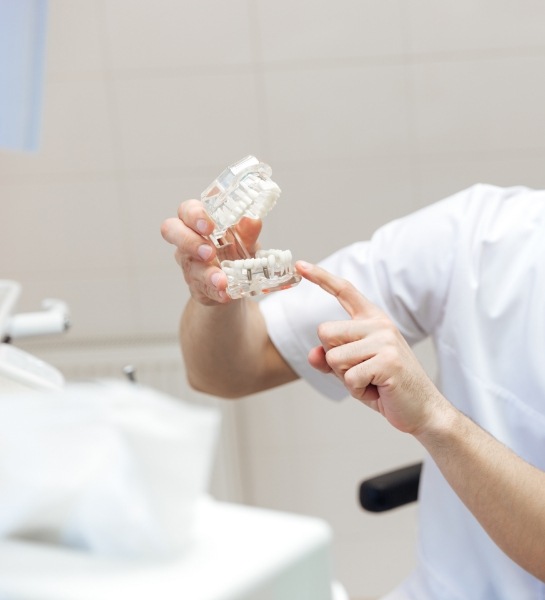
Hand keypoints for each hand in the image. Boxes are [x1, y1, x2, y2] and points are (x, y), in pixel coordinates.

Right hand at [161, 200, 261, 304]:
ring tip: (222, 280)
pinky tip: (225, 294)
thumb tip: (253, 220)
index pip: (186, 210)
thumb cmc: (235, 248)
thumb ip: (248, 230)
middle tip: (209, 252)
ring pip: (190, 266)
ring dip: (206, 274)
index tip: (209, 226)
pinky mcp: (196, 286)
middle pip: (171, 232)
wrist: (237, 279)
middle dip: (189, 241)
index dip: (194, 216)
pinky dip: (215, 292)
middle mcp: (187, 240)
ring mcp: (189, 264)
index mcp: (197, 221)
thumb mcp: (245, 238)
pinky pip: (201, 289)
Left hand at [296, 261, 444, 433]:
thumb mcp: (352, 371)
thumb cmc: (386, 387)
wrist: (423, 410)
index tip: (300, 265)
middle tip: (360, 372)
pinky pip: (349, 378)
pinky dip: (357, 391)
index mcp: (372, 320)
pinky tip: (377, 390)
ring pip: (334, 357)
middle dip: (333, 359)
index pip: (344, 291)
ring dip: (346, 379)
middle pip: (324, 332)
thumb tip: (312, 354)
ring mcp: (385, 340)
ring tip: (371, 382)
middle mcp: (379, 324)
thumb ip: (330, 359)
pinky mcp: (388, 361)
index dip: (320, 277)